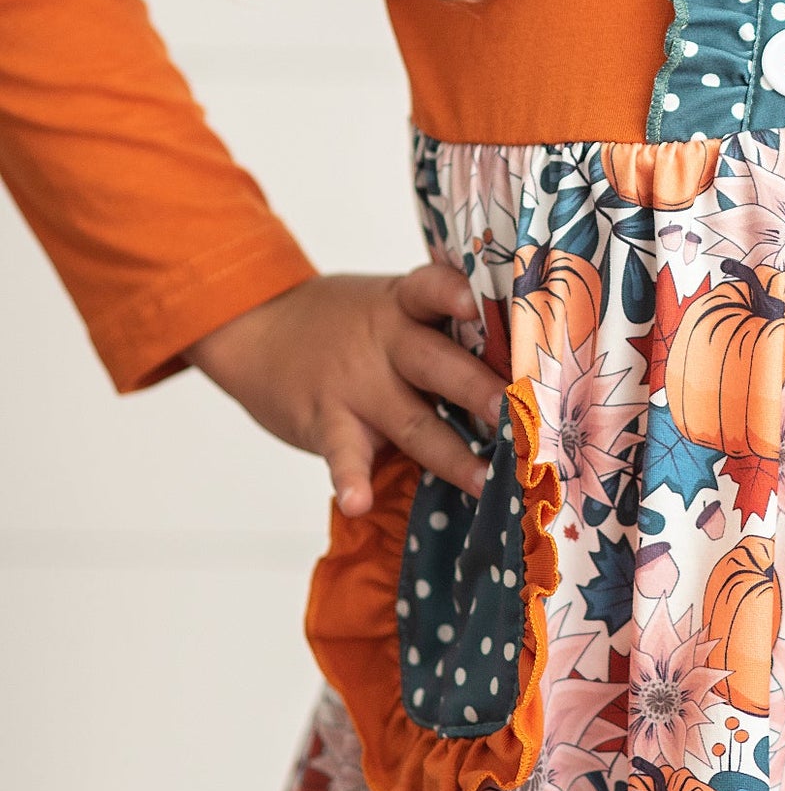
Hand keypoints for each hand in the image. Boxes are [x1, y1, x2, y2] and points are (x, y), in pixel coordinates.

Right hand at [184, 261, 505, 517]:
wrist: (255, 328)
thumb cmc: (346, 323)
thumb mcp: (390, 306)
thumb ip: (442, 329)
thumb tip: (523, 361)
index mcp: (405, 306)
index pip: (431, 289)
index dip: (454, 293)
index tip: (478, 300)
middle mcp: (384, 342)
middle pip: (437, 364)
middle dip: (478, 389)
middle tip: (516, 411)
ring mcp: (355, 385)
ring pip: (410, 421)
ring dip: (451, 453)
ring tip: (484, 479)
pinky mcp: (326, 422)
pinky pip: (342, 454)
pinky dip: (350, 479)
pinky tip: (358, 501)